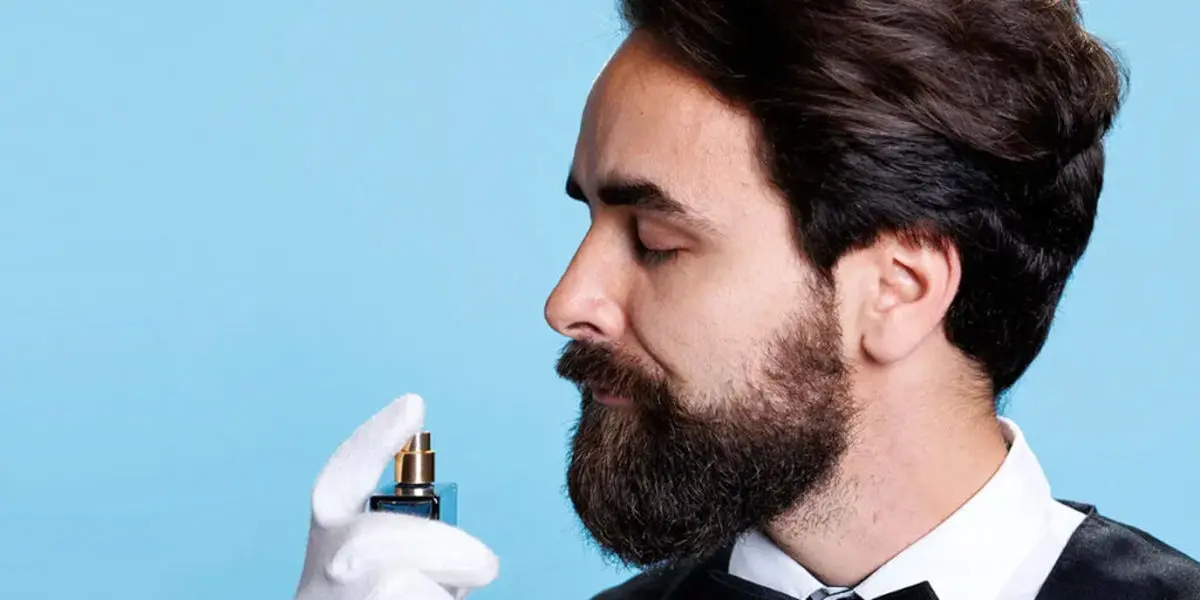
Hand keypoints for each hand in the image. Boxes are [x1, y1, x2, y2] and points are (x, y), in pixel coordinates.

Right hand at [294, 393, 498, 599]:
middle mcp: (321, 574)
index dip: (373, 440)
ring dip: (440, 596)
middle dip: (442, 548)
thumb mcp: (389, 566)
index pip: (339, 481)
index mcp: (330, 541)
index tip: (413, 403)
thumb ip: (411, 541)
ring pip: (399, 589)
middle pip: (371, 543)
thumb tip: (467, 547)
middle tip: (487, 565)